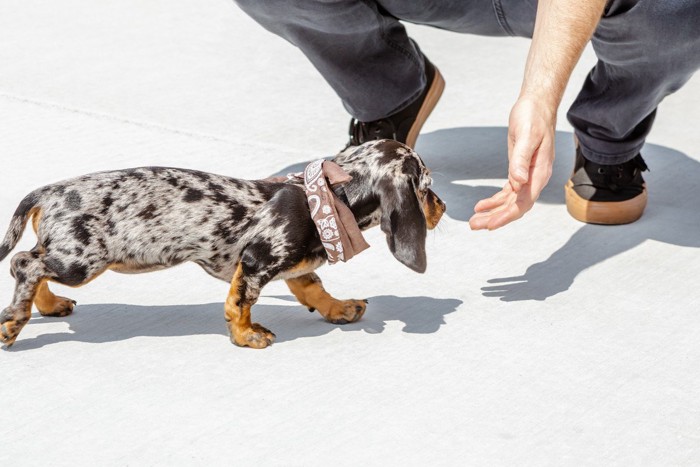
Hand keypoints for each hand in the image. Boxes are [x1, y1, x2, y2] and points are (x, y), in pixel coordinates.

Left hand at [469, 96, 555, 229]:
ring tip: (474, 220)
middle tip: (475, 225)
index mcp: (540, 172)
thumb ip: (522, 160)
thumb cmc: (533, 116)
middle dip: (495, 218)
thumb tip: (518, 182)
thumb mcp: (527, 135)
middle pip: (516, 206)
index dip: (507, 215)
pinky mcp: (519, 171)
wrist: (537, 104)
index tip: (491, 224)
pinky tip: (482, 206)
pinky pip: (508, 192)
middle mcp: (535, 178)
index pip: (523, 202)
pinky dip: (495, 200)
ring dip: (493, 212)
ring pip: (510, 202)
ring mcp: (528, 176)